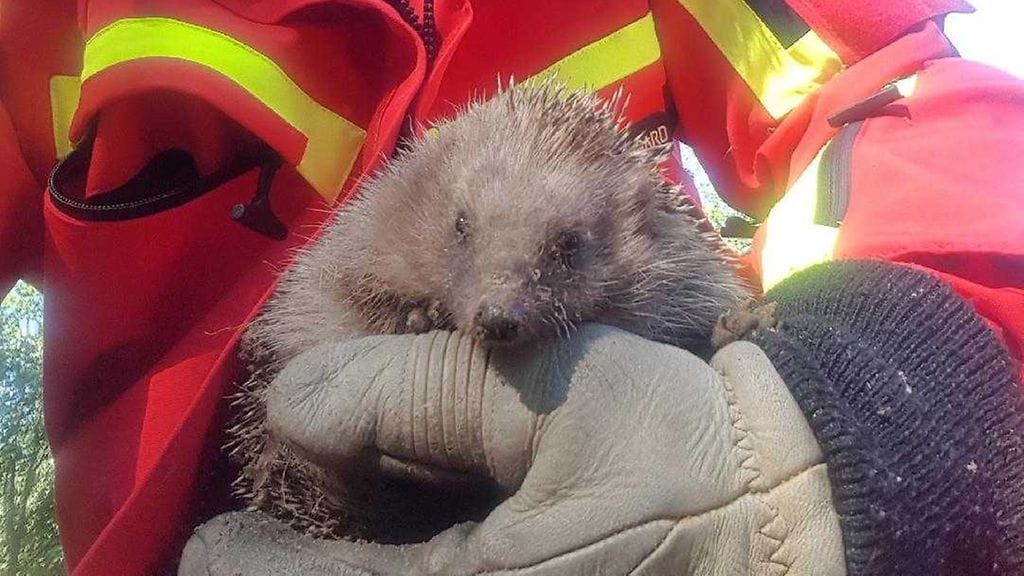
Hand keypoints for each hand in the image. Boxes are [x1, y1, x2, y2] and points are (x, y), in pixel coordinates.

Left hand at [179, 326, 843, 574]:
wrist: (801, 508)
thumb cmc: (677, 442)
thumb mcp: (544, 390)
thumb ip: (410, 388)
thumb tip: (295, 403)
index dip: (245, 567)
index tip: (219, 542)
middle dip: (299, 573)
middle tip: (265, 546)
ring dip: (354, 571)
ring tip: (332, 544)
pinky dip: (408, 567)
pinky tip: (420, 545)